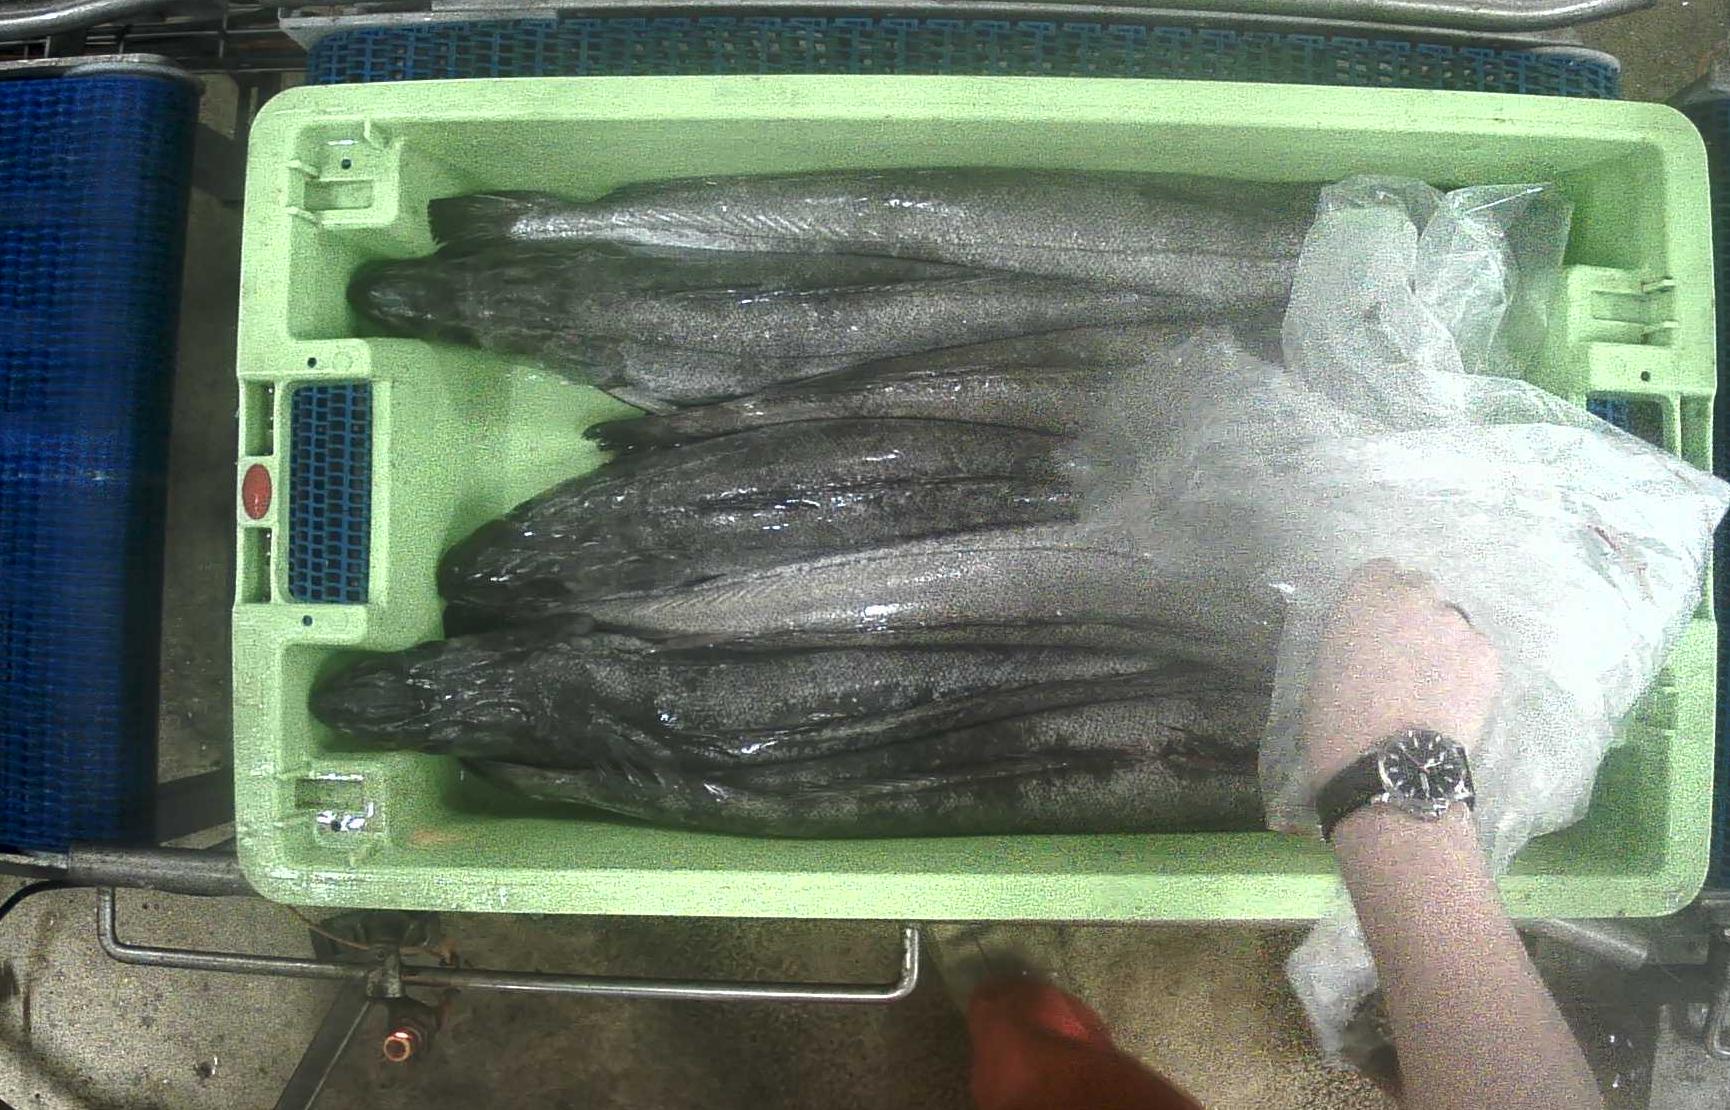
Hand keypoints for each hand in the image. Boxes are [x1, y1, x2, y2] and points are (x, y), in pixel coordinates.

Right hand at [1301, 559, 1499, 788]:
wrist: (1389, 767)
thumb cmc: (1336, 721)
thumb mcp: (1325, 665)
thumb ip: (1352, 636)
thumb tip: (1369, 641)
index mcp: (1364, 595)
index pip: (1381, 570)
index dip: (1378, 598)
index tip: (1376, 625)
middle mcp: (1414, 597)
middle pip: (1421, 589)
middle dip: (1414, 615)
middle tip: (1405, 655)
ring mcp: (1456, 624)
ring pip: (1452, 622)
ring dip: (1442, 642)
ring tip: (1433, 684)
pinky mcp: (1487, 654)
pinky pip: (1476, 651)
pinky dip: (1466, 669)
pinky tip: (1452, 699)